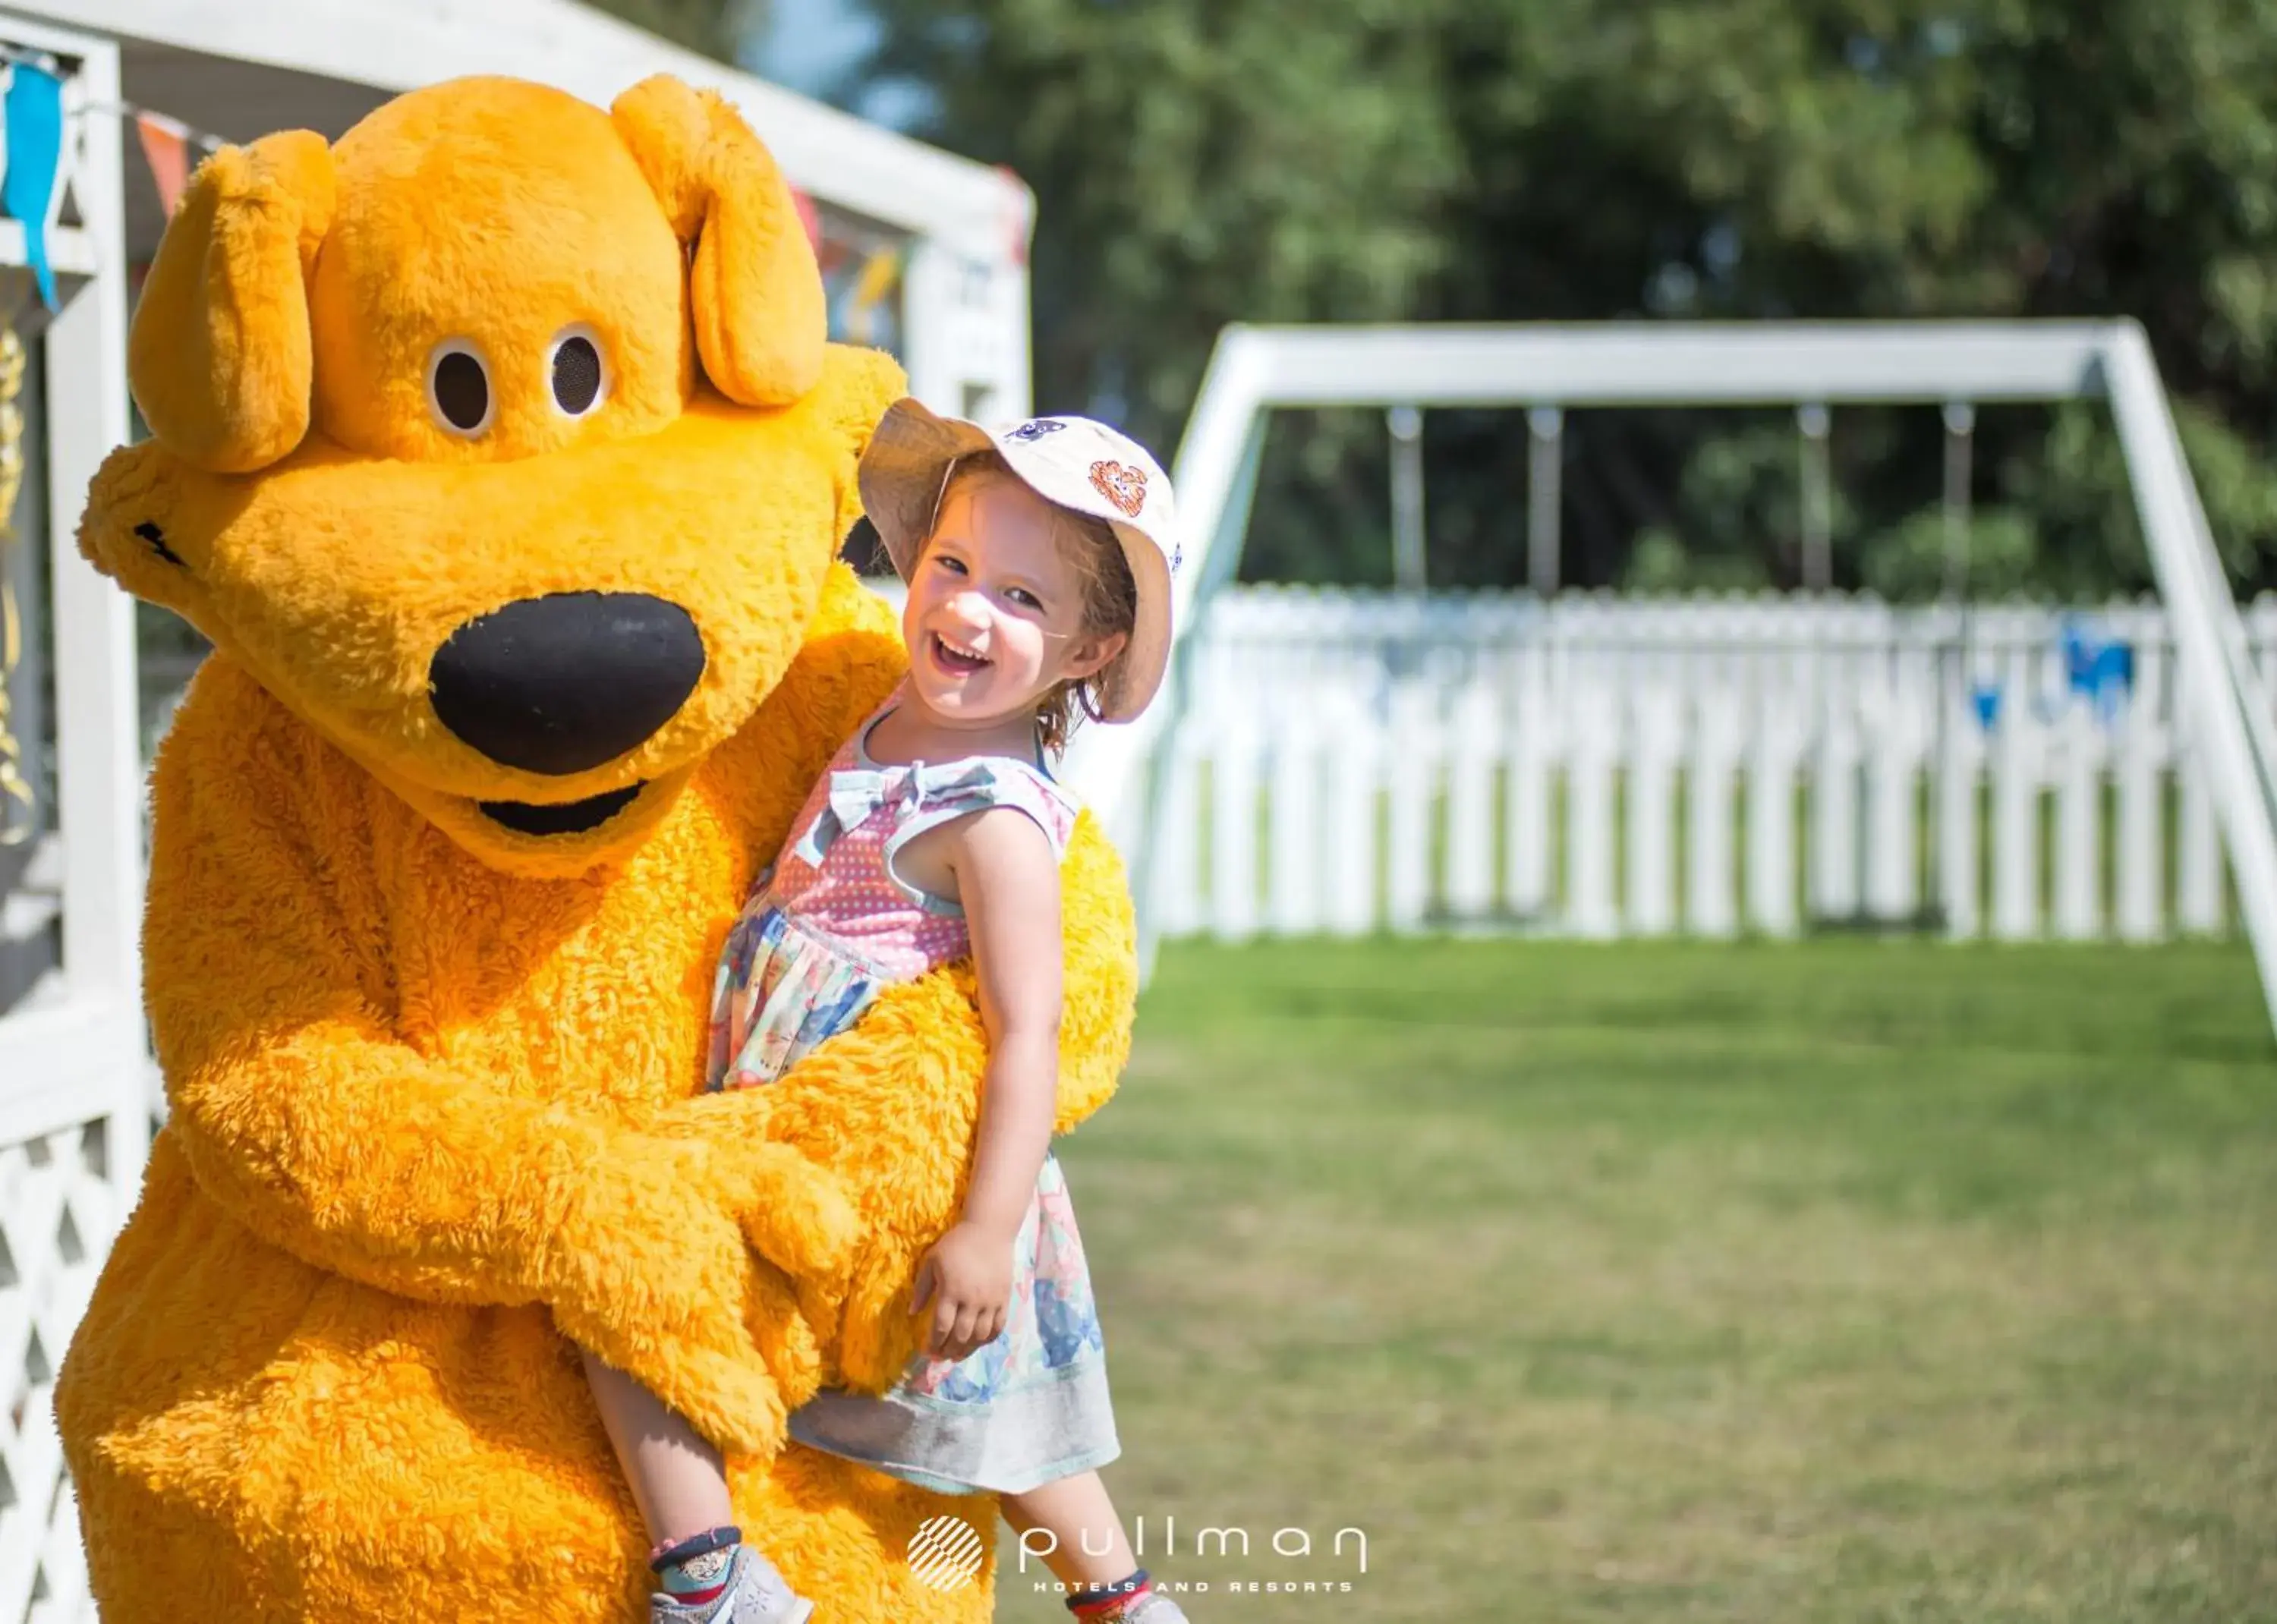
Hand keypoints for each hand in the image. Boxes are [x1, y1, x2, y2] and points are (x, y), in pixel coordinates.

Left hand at [910, 1221, 1015, 1361]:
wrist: (990, 1231)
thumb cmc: (956, 1244)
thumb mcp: (932, 1261)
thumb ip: (921, 1288)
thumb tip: (912, 1313)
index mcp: (951, 1291)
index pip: (941, 1327)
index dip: (933, 1343)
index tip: (926, 1351)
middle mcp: (972, 1300)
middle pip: (960, 1336)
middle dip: (948, 1351)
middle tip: (940, 1357)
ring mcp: (991, 1301)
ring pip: (979, 1336)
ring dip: (967, 1350)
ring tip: (956, 1355)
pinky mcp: (1004, 1299)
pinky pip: (998, 1327)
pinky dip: (988, 1339)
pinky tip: (978, 1343)